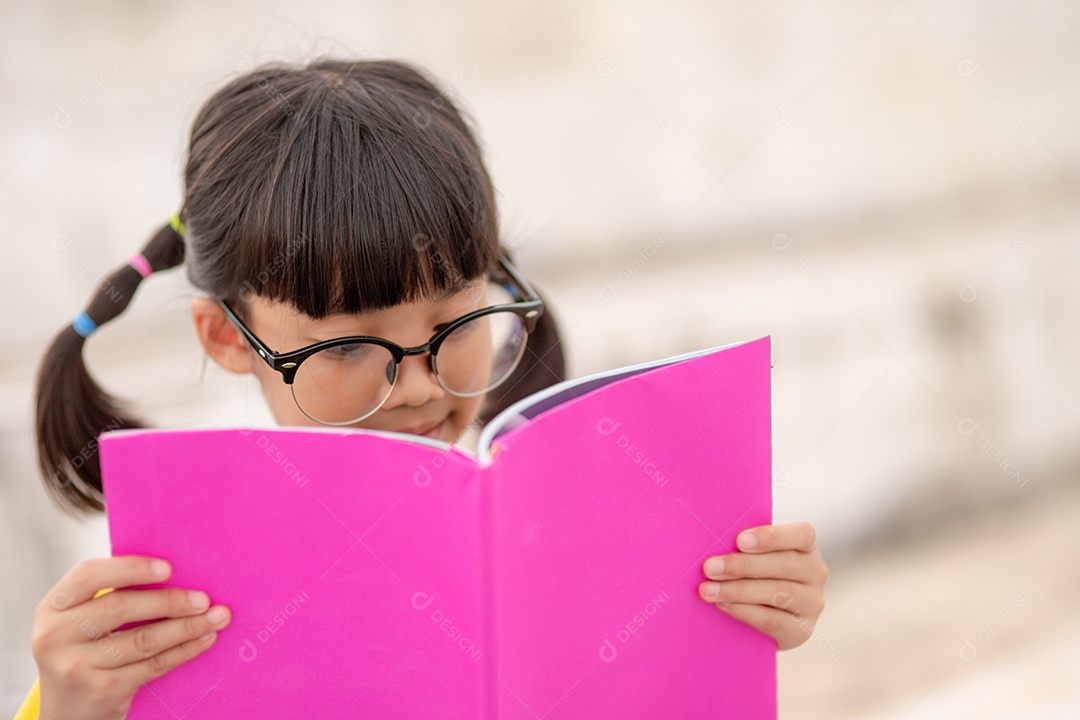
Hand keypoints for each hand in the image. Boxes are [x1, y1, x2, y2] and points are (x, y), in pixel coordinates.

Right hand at [32, 555, 230, 719]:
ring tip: (217, 616)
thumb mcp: (78, 622)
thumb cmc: (83, 653)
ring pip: (143, 639)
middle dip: (169, 601)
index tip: (168, 568)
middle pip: (120, 607)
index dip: (130, 568)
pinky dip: (184, 650)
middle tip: (204, 598)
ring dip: (187, 626)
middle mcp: (56, 636)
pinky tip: (205, 639)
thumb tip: (172, 572)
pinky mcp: (102, 691)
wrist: (66, 713)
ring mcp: (76, 667)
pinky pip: (153, 665)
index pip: (88, 575)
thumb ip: (107, 596)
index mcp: (52, 608)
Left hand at [697, 521, 827, 649]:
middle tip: (710, 567)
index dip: (771, 536)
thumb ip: (745, 546)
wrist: (761, 617)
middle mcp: (815, 573)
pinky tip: (723, 605)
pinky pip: (773, 620)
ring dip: (738, 590)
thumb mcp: (755, 554)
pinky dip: (745, 611)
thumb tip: (714, 538)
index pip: (801, 534)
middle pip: (785, 564)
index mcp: (806, 546)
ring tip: (708, 590)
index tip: (739, 540)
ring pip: (778, 592)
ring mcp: (812, 603)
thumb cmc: (754, 573)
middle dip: (743, 565)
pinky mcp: (802, 630)